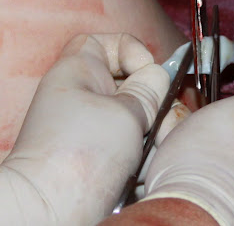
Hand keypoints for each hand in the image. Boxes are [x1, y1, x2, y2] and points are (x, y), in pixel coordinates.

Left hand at [0, 33, 169, 224]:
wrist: (50, 211)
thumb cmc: (78, 157)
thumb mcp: (127, 112)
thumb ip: (151, 88)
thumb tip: (160, 77)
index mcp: (78, 73)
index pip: (108, 43)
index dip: (133, 52)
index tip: (149, 73)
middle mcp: (84, 97)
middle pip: (134, 83)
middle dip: (158, 101)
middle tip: (164, 119)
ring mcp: (94, 128)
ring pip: (141, 115)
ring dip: (159, 130)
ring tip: (159, 147)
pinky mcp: (104, 156)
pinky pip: (136, 143)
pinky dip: (148, 152)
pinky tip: (150, 165)